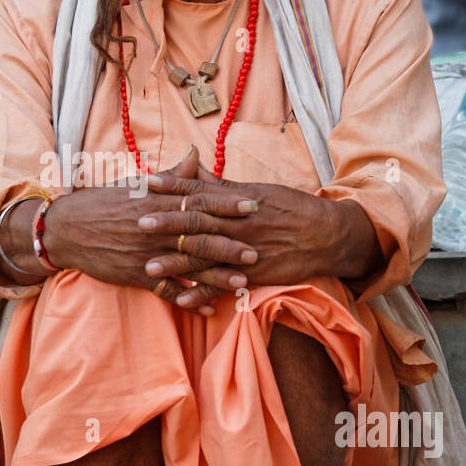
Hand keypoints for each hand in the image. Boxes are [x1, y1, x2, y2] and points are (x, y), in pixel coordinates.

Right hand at [0, 149, 257, 313]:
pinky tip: (211, 309)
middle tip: (258, 249)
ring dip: (216, 275)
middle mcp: (154, 228)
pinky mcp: (137, 276)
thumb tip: (195, 155)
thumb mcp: (135, 184)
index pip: (198, 201)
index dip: (227, 204)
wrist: (67, 229)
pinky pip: (168, 292)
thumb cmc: (103, 203)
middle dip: (229, 243)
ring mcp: (147, 254)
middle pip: (198, 236)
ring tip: (243, 281)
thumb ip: (170, 176)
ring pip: (187, 266)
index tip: (253, 204)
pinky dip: (189, 301)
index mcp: (157, 202)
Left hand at [137, 163, 380, 306]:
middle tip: (138, 222)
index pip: (200, 191)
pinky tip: (178, 298)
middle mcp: (239, 224)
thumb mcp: (257, 190)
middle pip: (198, 222)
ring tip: (147, 267)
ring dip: (176, 263)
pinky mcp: (253, 274)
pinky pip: (223, 286)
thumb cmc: (291, 208)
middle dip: (168, 223)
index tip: (147, 184)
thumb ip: (221, 184)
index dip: (173, 187)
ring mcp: (245, 250)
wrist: (328, 235)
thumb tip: (192, 167)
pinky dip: (201, 293)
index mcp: (238, 201)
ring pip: (206, 256)